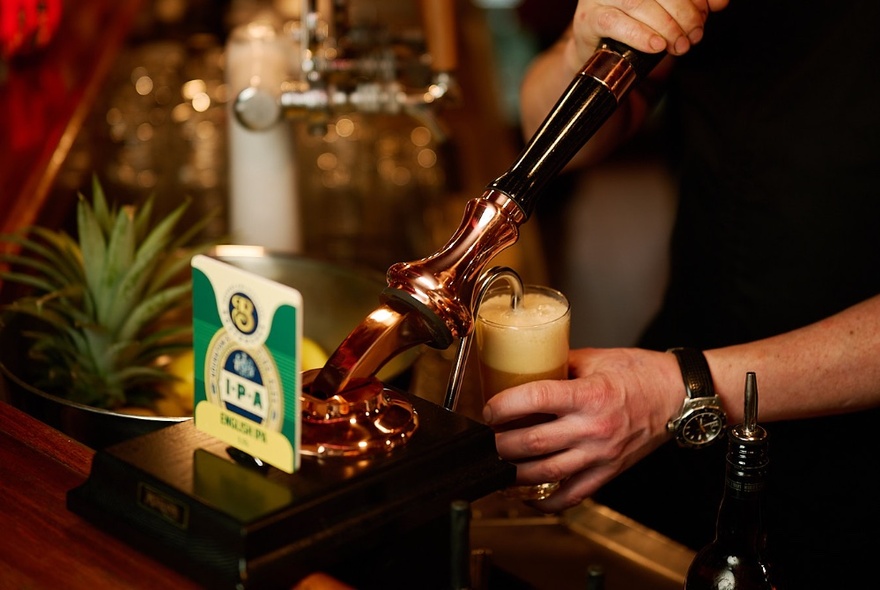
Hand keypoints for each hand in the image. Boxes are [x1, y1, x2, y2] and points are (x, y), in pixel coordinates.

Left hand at [482, 347, 684, 512]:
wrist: (679, 396)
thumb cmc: (640, 373)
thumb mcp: (595, 358)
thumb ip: (558, 364)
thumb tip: (523, 368)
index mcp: (589, 395)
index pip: (534, 399)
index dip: (503, 405)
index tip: (489, 408)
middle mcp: (593, 429)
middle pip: (532, 442)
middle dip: (499, 442)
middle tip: (486, 436)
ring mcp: (600, 456)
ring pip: (545, 474)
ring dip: (512, 472)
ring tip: (496, 463)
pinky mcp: (606, 473)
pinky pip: (569, 496)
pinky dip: (542, 501)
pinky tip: (523, 495)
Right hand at [563, 0, 728, 71]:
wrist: (602, 55)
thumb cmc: (637, 28)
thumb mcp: (670, 12)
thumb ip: (694, 4)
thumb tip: (720, 2)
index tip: (712, 9)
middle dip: (685, 13)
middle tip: (694, 34)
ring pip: (638, 3)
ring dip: (666, 27)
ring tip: (679, 44)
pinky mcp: (589, 18)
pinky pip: (615, 23)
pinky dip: (640, 35)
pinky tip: (656, 46)